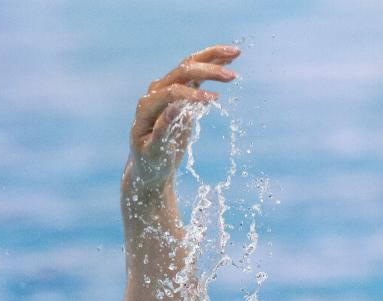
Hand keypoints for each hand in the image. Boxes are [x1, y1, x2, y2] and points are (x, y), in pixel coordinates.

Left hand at [123, 44, 239, 195]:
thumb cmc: (151, 161)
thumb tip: (173, 109)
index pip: (171, 92)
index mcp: (146, 106)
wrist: (150, 163)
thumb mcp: (155, 152)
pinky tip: (229, 58)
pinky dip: (212, 63)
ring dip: (212, 59)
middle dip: (207, 71)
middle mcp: (155, 91)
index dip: (192, 94)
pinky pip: (196, 72)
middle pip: (182, 72)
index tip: (214, 99)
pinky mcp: (180, 90)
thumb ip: (161, 131)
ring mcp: (167, 88)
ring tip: (235, 54)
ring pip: (190, 65)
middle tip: (231, 77)